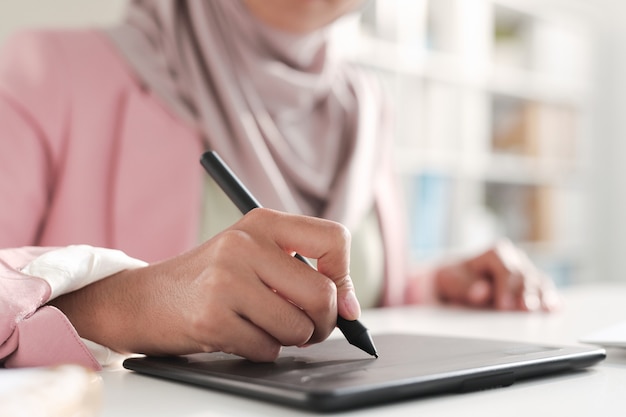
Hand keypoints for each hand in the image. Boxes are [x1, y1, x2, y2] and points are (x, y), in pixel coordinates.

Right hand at [49, 208, 359, 361]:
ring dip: (289, 340)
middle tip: (307, 329)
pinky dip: (261, 351)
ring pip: (298, 328)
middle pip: (323, 295)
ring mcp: (226, 280)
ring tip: (263, 327)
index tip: (341, 301)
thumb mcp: (253, 257)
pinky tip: (238, 335)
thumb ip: (301, 273)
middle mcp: (244, 244)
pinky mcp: (211, 317)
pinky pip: (267, 350)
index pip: (334, 239)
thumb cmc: (208, 280)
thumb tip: (350, 309)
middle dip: (323, 323)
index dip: (345, 277)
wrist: (142, 299)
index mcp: (262, 222)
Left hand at [434, 239, 559, 311]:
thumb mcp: (453, 280)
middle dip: (526, 294)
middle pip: (526, 276)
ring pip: (539, 283)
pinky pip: (546, 292)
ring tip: (544, 311)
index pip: (506, 269)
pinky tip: (554, 309)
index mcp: (496, 252)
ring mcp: (527, 272)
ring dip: (543, 297)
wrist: (459, 282)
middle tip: (525, 310)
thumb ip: (466, 286)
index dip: (506, 287)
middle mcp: (515, 259)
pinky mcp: (534, 286)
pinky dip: (551, 300)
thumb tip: (482, 292)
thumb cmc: (456, 279)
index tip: (503, 306)